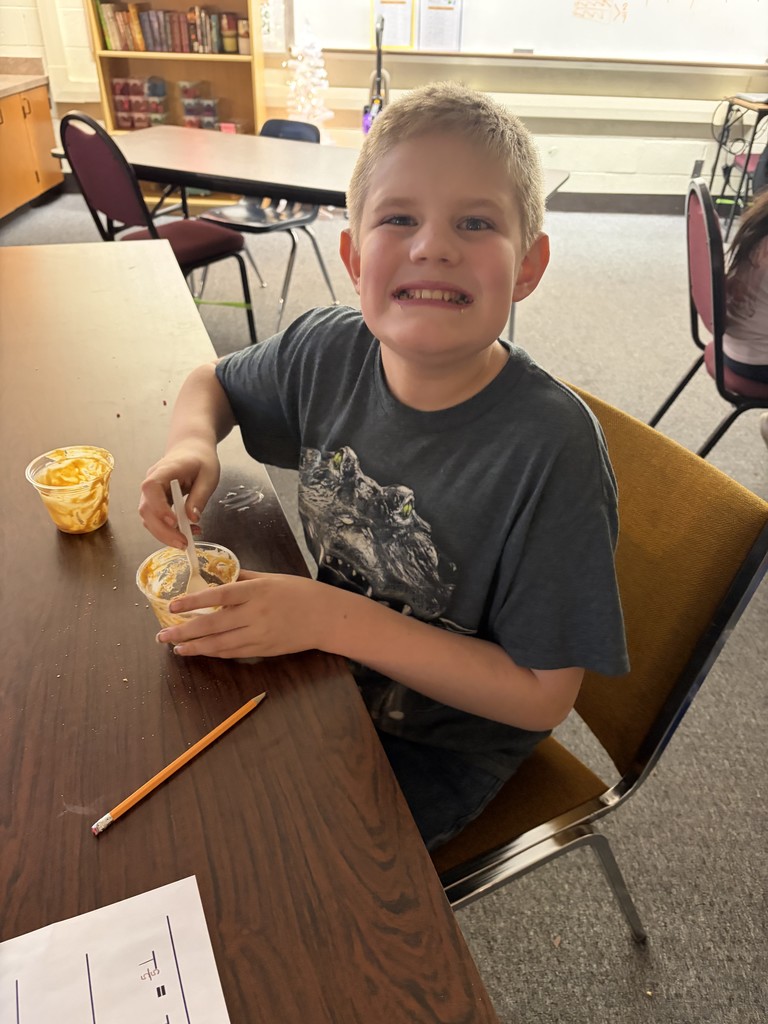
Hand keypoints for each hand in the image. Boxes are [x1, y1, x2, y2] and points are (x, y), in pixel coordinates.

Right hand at [138, 442, 220, 546]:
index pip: (151, 487)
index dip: (159, 507)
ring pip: (148, 518)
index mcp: (165, 470)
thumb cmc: (201, 459)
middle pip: (146, 509)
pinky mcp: (155, 501)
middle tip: (184, 543)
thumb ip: (199, 497)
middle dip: (163, 531)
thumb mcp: (209, 476)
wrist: (191, 449)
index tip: (174, 522)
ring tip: (187, 541)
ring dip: (165, 534)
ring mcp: (151, 492)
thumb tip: (192, 519)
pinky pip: (156, 519)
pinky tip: (186, 532)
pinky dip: (168, 530)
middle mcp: (152, 481)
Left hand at [155, 570, 332, 658]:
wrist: (326, 617)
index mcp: (256, 591)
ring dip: (195, 647)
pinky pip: (233, 653)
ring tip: (176, 647)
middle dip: (184, 631)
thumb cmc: (299, 592)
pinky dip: (214, 653)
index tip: (173, 605)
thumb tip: (219, 577)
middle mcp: (255, 614)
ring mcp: (259, 634)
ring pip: (220, 644)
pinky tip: (200, 651)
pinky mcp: (263, 650)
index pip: (219, 594)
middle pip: (213, 624)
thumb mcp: (271, 578)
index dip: (194, 601)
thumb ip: (244, 578)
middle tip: (163, 635)